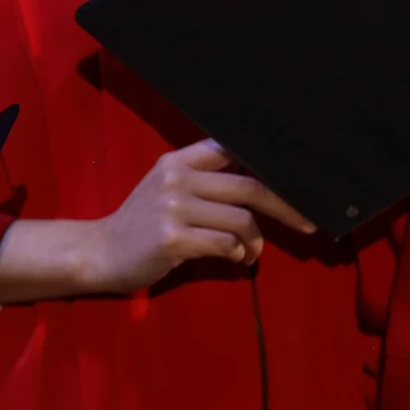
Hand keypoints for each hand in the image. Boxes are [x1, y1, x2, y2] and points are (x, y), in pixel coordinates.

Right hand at [83, 140, 314, 291]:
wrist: (102, 252)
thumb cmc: (144, 224)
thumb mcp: (169, 190)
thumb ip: (207, 180)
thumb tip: (268, 186)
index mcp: (177, 161)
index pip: (234, 150)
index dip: (271, 168)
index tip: (299, 183)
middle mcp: (175, 178)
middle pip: (249, 187)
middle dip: (286, 208)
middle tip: (306, 225)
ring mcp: (172, 207)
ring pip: (242, 221)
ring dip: (255, 242)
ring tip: (250, 253)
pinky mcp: (172, 237)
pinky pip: (226, 244)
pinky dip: (238, 254)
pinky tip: (233, 258)